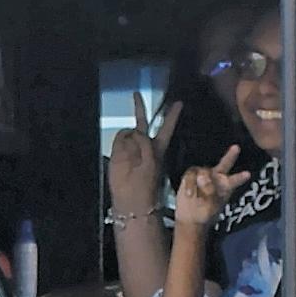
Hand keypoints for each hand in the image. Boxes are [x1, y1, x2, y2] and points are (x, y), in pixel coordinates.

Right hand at [109, 96, 179, 218]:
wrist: (131, 201)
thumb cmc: (146, 184)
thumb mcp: (151, 160)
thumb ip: (142, 142)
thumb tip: (132, 131)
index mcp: (158, 147)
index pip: (166, 126)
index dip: (172, 115)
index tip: (179, 102)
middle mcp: (144, 145)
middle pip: (144, 123)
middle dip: (140, 109)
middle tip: (137, 94)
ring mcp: (129, 149)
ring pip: (130, 132)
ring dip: (132, 133)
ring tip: (132, 147)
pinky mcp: (116, 154)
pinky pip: (119, 140)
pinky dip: (121, 142)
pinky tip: (123, 153)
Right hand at [172, 147, 245, 230]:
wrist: (190, 219)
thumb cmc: (204, 214)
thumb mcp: (210, 209)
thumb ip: (210, 194)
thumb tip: (203, 178)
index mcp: (226, 186)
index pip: (235, 180)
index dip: (240, 177)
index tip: (247, 174)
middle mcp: (217, 177)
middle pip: (225, 164)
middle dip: (230, 156)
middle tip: (237, 148)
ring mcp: (204, 175)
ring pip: (205, 171)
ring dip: (203, 182)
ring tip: (199, 192)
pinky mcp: (191, 176)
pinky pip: (191, 175)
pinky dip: (190, 185)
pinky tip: (189, 194)